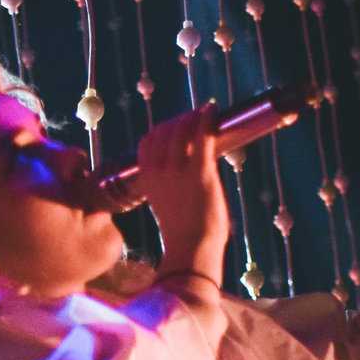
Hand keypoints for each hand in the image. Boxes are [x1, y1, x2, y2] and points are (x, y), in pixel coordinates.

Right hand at [136, 104, 230, 280]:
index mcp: (146, 180)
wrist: (192, 249)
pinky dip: (206, 119)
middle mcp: (158, 171)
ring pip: (181, 129)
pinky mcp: (200, 172)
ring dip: (192, 117)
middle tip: (193, 118)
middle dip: (178, 120)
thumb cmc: (184, 233)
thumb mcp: (166, 205)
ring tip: (204, 113)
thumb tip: (183, 175)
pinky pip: (201, 136)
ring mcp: (178, 171)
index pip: (147, 142)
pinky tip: (212, 111)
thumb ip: (168, 186)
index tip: (174, 128)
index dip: (161, 130)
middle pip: (163, 131)